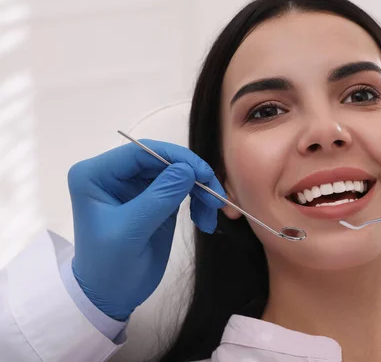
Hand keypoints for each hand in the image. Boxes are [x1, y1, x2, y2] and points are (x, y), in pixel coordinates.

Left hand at [68, 140, 224, 320]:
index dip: (175, 158)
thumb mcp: (132, 231)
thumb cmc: (109, 266)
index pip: (141, 152)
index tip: (204, 174)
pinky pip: (181, 189)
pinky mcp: (154, 199)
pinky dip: (198, 201)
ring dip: (199, 190)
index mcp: (96, 174)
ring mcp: (136, 186)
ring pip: (176, 173)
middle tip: (216, 197)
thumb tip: (188, 169)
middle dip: (192, 176)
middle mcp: (115, 174)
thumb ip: (159, 197)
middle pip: (162, 160)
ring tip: (213, 213)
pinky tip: (205, 221)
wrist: (109, 297)